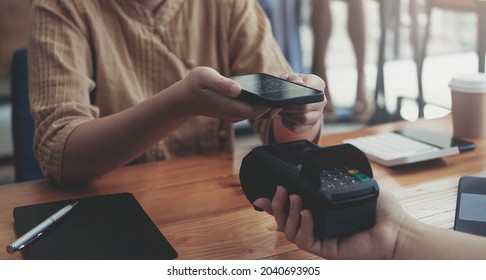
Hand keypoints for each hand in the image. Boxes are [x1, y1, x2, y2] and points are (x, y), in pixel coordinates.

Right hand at [176, 67, 274, 122]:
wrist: (184, 99)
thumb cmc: (194, 85)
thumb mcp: (204, 77)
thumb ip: (221, 83)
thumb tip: (238, 89)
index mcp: (230, 107)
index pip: (257, 111)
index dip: (271, 106)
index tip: (283, 96)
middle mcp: (234, 114)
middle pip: (261, 114)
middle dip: (275, 106)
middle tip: (289, 92)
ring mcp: (234, 114)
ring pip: (257, 113)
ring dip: (270, 105)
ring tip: (282, 91)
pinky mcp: (234, 111)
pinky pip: (252, 109)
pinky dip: (262, 103)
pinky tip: (269, 93)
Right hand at [253, 187, 407, 258]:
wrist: (396, 229)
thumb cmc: (381, 209)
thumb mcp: (356, 184)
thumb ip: (339, 174)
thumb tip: (325, 159)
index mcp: (320, 212)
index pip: (291, 208)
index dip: (275, 203)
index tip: (263, 194)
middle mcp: (317, 226)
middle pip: (285, 220)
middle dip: (277, 205)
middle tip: (279, 191)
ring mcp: (321, 238)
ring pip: (290, 231)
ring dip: (288, 214)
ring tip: (295, 198)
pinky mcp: (326, 249)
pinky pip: (306, 240)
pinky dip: (304, 226)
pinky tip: (308, 213)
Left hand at [275, 73, 325, 133]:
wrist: (299, 97)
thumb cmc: (295, 85)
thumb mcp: (290, 77)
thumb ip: (290, 78)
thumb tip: (295, 83)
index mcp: (318, 85)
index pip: (310, 92)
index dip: (297, 96)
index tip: (287, 97)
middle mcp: (322, 100)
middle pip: (305, 108)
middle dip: (288, 108)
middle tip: (279, 106)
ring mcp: (318, 114)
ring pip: (303, 119)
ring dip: (288, 116)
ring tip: (281, 111)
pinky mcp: (311, 125)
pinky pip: (298, 128)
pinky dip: (288, 124)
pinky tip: (284, 118)